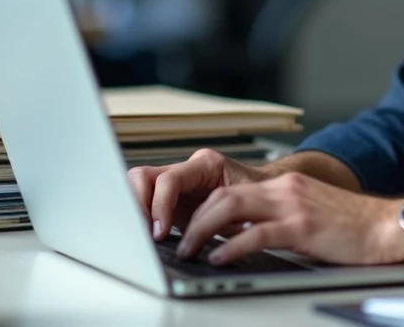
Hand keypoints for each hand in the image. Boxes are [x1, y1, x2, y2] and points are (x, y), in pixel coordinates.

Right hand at [127, 148, 268, 238]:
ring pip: (139, 185)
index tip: (160, 232)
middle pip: (143, 176)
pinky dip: (142, 217)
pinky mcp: (172, 198)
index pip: (169, 180)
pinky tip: (149, 235)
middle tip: (144, 233)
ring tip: (144, 236)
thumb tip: (197, 238)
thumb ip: (219, 218)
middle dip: (138, 205)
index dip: (160, 206)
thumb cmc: (258, 201)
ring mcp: (178, 182)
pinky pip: (145, 200)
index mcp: (206, 165)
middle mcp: (187, 169)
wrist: (266, 198)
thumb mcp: (241, 210)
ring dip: (137, 210)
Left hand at [175, 172, 403, 266]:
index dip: (203, 209)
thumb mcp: (309, 214)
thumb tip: (245, 236)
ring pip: (231, 208)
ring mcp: (293, 206)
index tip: (187, 226)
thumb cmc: (352, 228)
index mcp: (285, 185)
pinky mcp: (302, 227)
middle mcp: (285, 189)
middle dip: (194, 219)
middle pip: (223, 195)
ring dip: (202, 230)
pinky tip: (218, 257)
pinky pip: (255, 233)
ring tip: (189, 250)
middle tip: (180, 241)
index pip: (230, 189)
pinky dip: (230, 246)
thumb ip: (279, 219)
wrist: (388, 226)